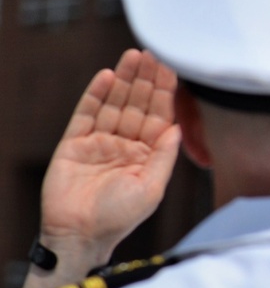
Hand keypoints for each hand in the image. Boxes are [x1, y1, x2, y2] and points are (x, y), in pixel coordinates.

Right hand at [38, 49, 180, 271]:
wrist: (80, 235)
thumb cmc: (120, 218)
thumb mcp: (152, 188)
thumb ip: (165, 156)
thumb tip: (177, 127)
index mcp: (147, 154)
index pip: (158, 116)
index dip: (164, 93)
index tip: (171, 68)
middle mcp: (125, 144)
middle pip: (137, 104)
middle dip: (145, 79)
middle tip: (152, 52)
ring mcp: (100, 142)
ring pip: (114, 104)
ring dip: (123, 80)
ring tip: (132, 56)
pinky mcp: (75, 143)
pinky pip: (87, 114)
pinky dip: (96, 95)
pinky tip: (107, 77)